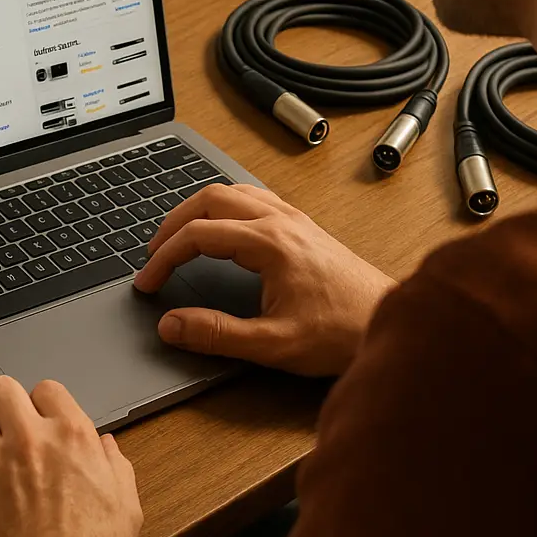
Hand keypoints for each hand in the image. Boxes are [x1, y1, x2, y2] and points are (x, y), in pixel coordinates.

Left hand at [0, 376, 140, 536]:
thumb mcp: (126, 505)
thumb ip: (116, 465)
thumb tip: (105, 445)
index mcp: (72, 437)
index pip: (46, 388)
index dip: (41, 404)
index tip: (38, 421)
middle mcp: (29, 439)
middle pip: (1, 387)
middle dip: (2, 403)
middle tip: (3, 426)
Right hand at [133, 182, 395, 376]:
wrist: (389, 322)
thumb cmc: (341, 333)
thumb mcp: (273, 344)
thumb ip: (216, 335)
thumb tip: (172, 325)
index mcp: (270, 244)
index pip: (199, 234)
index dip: (164, 257)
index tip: (148, 281)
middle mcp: (282, 221)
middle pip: (210, 199)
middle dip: (174, 223)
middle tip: (154, 253)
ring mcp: (295, 220)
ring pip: (233, 192)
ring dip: (199, 209)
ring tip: (178, 236)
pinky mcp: (304, 226)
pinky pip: (255, 198)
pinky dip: (225, 206)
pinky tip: (222, 226)